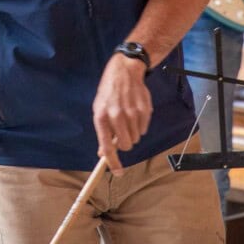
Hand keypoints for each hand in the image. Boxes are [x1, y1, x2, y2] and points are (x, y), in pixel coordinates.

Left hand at [92, 54, 151, 171]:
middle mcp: (117, 116)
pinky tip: (134, 111)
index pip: (107, 147)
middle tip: (122, 133)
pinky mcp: (144, 110)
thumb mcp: (99, 109)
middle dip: (125, 143)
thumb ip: (103, 132)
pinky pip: (144, 129)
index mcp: (102, 117)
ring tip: (127, 117)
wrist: (125, 70)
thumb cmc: (109, 92)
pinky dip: (139, 125)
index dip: (113, 162)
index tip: (118, 173)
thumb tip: (103, 153)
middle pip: (126, 145)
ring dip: (132, 132)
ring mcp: (132, 113)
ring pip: (136, 138)